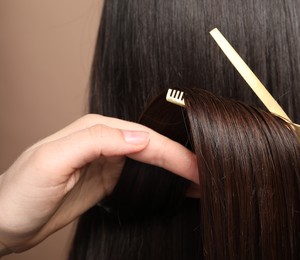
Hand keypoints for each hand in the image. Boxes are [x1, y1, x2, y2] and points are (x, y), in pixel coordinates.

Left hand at [0, 114, 197, 255]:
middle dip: (184, 159)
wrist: (2, 222)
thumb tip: (140, 136)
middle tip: (210, 174)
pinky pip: (143, 174)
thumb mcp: (52, 161)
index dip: (175, 154)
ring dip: (177, 168)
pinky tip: (178, 186)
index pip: (146, 140)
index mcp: (96, 130)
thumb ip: (95, 142)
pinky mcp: (108, 178)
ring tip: (202, 179)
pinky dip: (164, 179)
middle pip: (154, 146)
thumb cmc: (19, 193)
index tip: (198, 169)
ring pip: (152, 159)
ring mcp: (108, 160)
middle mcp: (105, 141)